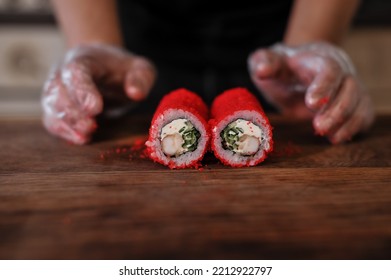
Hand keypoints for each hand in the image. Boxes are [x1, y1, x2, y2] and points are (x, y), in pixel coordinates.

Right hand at [41, 44, 155, 143]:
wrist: (104, 68)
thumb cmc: (122, 70)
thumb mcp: (140, 68)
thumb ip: (141, 77)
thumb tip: (136, 93)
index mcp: (84, 58)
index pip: (75, 71)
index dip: (83, 91)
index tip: (95, 109)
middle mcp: (63, 72)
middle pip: (59, 91)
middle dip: (74, 112)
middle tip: (91, 127)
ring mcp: (55, 90)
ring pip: (51, 107)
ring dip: (67, 124)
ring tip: (85, 136)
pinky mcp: (55, 107)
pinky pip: (51, 120)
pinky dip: (63, 131)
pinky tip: (79, 139)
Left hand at [248, 42, 374, 143]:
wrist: (296, 70)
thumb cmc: (281, 68)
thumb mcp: (266, 60)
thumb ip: (263, 62)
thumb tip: (262, 71)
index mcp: (318, 58)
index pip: (329, 69)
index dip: (324, 86)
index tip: (312, 104)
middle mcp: (341, 70)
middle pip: (350, 87)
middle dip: (337, 110)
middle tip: (319, 127)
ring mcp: (350, 86)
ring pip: (360, 102)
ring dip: (347, 121)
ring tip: (329, 136)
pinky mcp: (354, 103)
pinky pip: (363, 114)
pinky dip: (354, 127)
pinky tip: (337, 138)